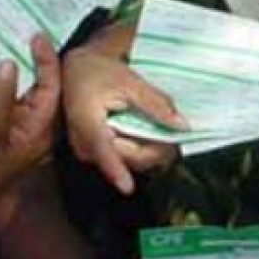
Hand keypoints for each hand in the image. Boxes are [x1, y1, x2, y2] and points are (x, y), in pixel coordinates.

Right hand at [0, 35, 60, 230]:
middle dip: (35, 61)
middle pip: (41, 88)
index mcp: (38, 132)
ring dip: (15, 69)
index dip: (47, 61)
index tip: (37, 36)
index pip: (52, 90)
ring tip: (8, 40)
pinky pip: (0, 99)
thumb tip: (10, 64)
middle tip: (25, 32)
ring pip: (20, 92)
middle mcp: (30, 128)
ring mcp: (12, 128)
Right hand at [64, 26, 185, 193]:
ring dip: (152, 151)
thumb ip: (156, 104)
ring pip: (131, 162)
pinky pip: (128, 157)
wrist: (76, 71)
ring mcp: (92, 152)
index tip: (127, 187)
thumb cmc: (98, 73)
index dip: (116, 171)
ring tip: (166, 131)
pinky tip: (152, 134)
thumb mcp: (130, 82)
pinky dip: (144, 148)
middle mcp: (86, 145)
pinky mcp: (100, 153)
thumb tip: (181, 125)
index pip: (103, 152)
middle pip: (128, 159)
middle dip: (156, 151)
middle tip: (176, 135)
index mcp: (88, 125)